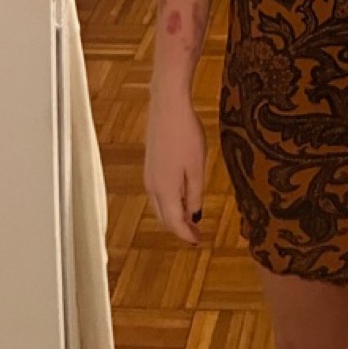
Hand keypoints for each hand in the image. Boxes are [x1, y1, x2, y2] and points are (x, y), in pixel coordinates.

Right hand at [144, 90, 205, 246]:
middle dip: (178, 228)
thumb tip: (193, 216)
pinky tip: (181, 196)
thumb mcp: (197, 167)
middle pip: (163, 217)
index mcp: (165, 190)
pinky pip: (158, 192)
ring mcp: (149, 174)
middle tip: (195, 234)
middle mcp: (152, 186)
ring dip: (173, 215)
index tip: (198, 242)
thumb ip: (194, 194)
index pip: (174, 222)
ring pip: (159, 205)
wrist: (168, 106)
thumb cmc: (186, 135)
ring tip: (190, 218)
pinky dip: (169, 201)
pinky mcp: (150, 163)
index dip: (186, 235)